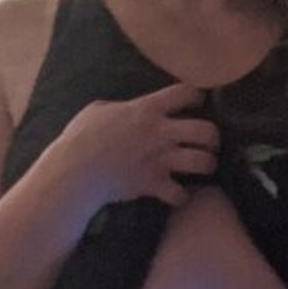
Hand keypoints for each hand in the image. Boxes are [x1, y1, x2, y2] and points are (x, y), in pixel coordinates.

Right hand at [58, 82, 219, 209]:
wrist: (75, 171)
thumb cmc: (81, 137)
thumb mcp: (99, 109)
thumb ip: (121, 107)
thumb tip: (126, 109)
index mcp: (148, 109)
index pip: (186, 93)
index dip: (197, 96)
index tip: (197, 102)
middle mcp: (161, 133)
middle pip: (206, 130)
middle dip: (212, 137)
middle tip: (207, 142)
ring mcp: (160, 160)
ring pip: (203, 162)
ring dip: (206, 164)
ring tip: (202, 166)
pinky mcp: (154, 184)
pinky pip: (181, 194)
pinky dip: (182, 196)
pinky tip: (178, 193)